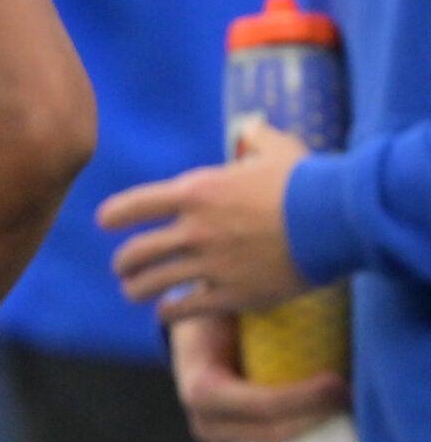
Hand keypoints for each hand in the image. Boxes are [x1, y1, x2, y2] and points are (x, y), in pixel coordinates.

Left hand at [99, 123, 309, 318]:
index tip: (103, 223)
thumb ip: (256, 138)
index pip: (134, 205)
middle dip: (123, 262)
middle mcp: (195, 229)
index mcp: (196, 192)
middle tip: (121, 267)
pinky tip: (166, 313)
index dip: (114, 216)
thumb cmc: (308, 181)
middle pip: (136, 251)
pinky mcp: (233, 294)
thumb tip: (251, 128)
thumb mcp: (277, 148)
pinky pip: (186, 308)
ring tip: (133, 292)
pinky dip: (170, 312)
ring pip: (153, 284)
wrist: (337, 220)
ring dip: (136, 289)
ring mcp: (211, 264)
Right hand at [168, 313, 345, 441]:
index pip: (260, 405)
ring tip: (343, 400)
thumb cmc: (212, 315)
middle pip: (276, 431)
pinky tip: (326, 410)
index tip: (338, 380)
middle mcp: (206, 423)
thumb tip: (305, 286)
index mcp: (201, 389)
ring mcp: (220, 441)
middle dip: (319, 414)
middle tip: (352, 392)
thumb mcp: (224, 306)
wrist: (188, 338)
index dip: (304, 398)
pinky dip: (303, 429)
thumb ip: (252, 302)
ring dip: (316, 424)